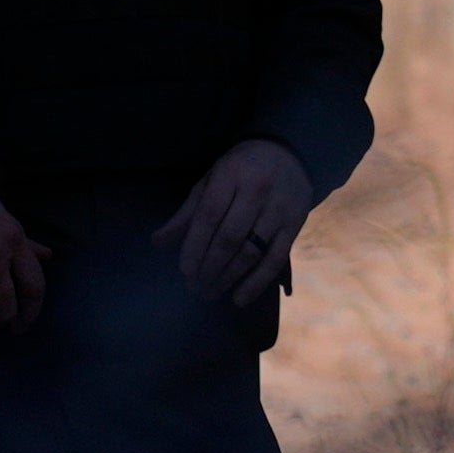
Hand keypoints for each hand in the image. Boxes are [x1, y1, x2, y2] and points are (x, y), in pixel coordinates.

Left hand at [153, 138, 311, 313]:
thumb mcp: (211, 181)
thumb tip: (157, 242)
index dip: (195, 247)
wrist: (287, 153)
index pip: (209, 217)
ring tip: (210, 292)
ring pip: (251, 251)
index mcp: (231, 175)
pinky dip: (257, 282)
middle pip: (229, 238)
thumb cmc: (239, 170)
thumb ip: (187, 213)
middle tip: (195, 287)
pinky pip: (276, 259)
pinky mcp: (296, 224)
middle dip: (209, 267)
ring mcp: (280, 208)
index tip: (185, 272)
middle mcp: (258, 190)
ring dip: (228, 278)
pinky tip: (239, 298)